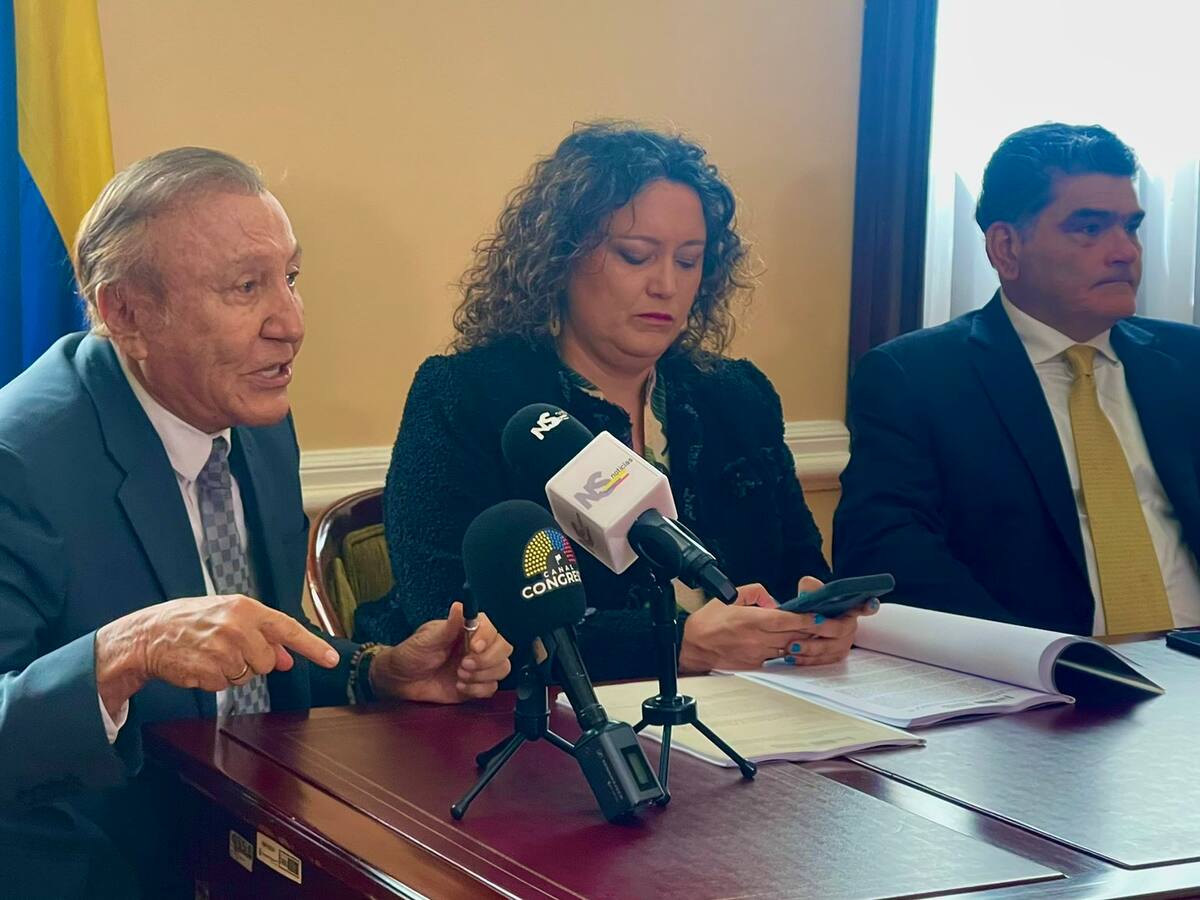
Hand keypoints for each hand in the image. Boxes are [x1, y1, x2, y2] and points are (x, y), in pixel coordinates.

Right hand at [95, 594, 339, 717]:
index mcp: (245, 608)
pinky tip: (199, 665)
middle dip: (252, 662)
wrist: (148, 635)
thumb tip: (286, 659)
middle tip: (227, 649)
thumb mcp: (229, 618)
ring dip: (232, 672)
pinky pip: (225, 686)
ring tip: (210, 655)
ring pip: (247, 676)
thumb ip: (261, 635)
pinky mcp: (208, 671)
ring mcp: (222, 650)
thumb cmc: (192, 623)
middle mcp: (237, 626)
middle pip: (267, 661)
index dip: (312, 646)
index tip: (332, 660)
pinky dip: (214, 681)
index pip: (288, 629)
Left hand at [369, 601, 511, 703]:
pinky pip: (491, 688)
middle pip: (504, 648)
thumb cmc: (411, 654)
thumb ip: (447, 627)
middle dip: (488, 659)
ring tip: (459, 676)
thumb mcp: (427, 640)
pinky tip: (459, 687)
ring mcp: (479, 666)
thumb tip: (460, 606)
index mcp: (468, 629)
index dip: (488, 637)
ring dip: (483, 675)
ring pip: (502, 668)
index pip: (493, 628)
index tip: (473, 647)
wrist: (401, 681)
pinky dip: (478, 690)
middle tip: (464, 665)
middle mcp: (478, 646)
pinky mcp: (476, 685)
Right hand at [679, 582, 815, 672]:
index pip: (785, 620)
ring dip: (802, 642)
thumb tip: (772, 600)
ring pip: (788, 648)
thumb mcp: (728, 597)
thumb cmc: (708, 622)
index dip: (806, 619)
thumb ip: (754, 592)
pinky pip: (777, 656)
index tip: (821, 616)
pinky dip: (787, 651)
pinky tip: (793, 646)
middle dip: (812, 631)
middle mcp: (756, 638)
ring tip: (815, 635)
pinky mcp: (755, 665)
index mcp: (750, 620)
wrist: (692, 647)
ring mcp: (757, 653)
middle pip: (792, 636)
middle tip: (829, 625)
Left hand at [779, 575, 877, 666]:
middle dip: (819, 628)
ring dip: (811, 648)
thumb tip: (808, 586)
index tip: (871, 603)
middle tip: (801, 627)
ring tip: (791, 647)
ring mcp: (844, 643)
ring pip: (831, 649)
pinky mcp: (834, 656)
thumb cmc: (814, 606)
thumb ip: (811, 588)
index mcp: (849, 608)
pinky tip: (792, 657)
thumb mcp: (812, 593)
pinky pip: (823, 660)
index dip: (868, 606)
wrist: (808, 624)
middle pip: (839, 629)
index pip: (863, 606)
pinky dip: (807, 659)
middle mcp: (850, 626)